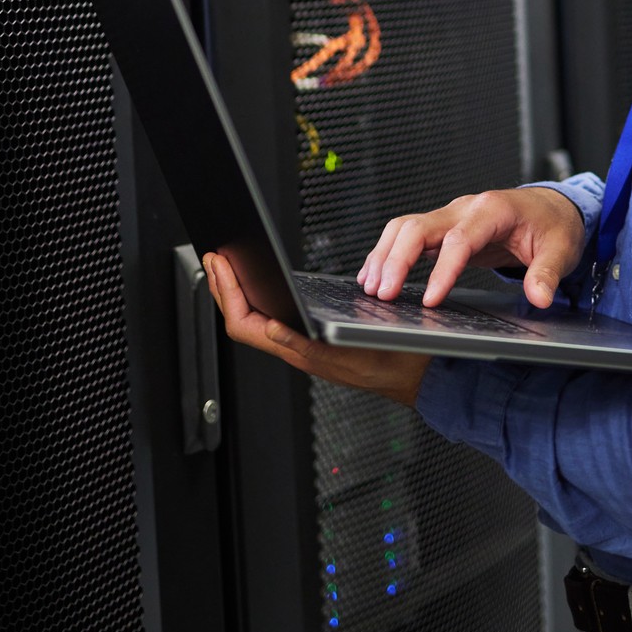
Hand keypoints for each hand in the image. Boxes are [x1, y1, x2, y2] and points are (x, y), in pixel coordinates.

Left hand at [202, 251, 430, 407]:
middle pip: (243, 319)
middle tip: (214, 258)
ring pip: (255, 320)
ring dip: (237, 292)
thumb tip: (270, 329)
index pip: (245, 324)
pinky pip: (273, 319)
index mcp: (299, 352)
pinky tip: (260, 287)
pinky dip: (259, 299)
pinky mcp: (312, 341)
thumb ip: (307, 346)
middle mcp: (295, 350)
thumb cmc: (392, 364)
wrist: (416, 374)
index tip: (222, 265)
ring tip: (229, 268)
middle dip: (223, 287)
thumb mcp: (352, 353)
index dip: (228, 293)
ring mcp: (301, 346)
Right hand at [358, 186, 586, 308]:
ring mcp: (451, 215)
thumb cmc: (553, 225)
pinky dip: (388, 253)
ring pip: (405, 227)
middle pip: (418, 226)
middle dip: (396, 260)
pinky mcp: (443, 227)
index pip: (459, 240)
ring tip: (371, 288)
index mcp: (493, 210)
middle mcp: (465, 208)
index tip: (431, 300)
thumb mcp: (561, 249)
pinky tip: (375, 275)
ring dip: (385, 256)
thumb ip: (547, 273)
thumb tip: (539, 297)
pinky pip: (408, 235)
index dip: (442, 270)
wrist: (551, 207)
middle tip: (384, 294)